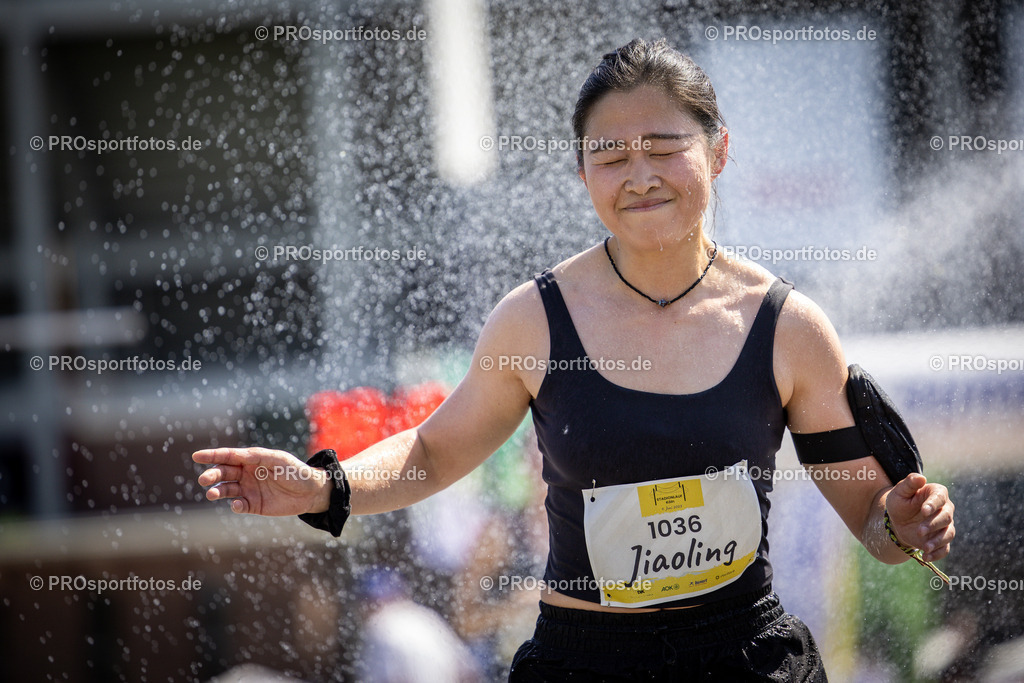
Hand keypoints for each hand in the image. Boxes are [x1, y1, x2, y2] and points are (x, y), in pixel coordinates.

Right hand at [192, 447, 329, 515]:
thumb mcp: (277, 459)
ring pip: (227, 490)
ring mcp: (249, 490)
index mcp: (251, 459)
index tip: (196, 456)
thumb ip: (257, 456)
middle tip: (204, 480)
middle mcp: (246, 474)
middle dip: (212, 475)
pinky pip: (239, 506)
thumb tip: (236, 456)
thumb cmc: (295, 470)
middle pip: (223, 473)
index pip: (228, 456)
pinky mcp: (254, 505)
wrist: (311, 492)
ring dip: (218, 491)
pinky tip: (238, 504)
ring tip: (213, 494)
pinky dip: (235, 505)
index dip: (212, 455)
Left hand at [885, 472, 954, 562]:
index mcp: (937, 494)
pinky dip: (937, 554)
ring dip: (937, 541)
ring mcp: (945, 526)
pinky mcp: (941, 540)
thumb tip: (921, 478)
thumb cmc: (900, 502)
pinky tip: (926, 557)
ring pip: (948, 534)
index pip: (939, 498)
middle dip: (933, 525)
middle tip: (919, 531)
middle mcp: (945, 509)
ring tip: (924, 547)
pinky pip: (945, 548)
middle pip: (946, 517)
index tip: (923, 511)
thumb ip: (909, 483)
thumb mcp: (900, 492)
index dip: (933, 505)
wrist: (898, 520)